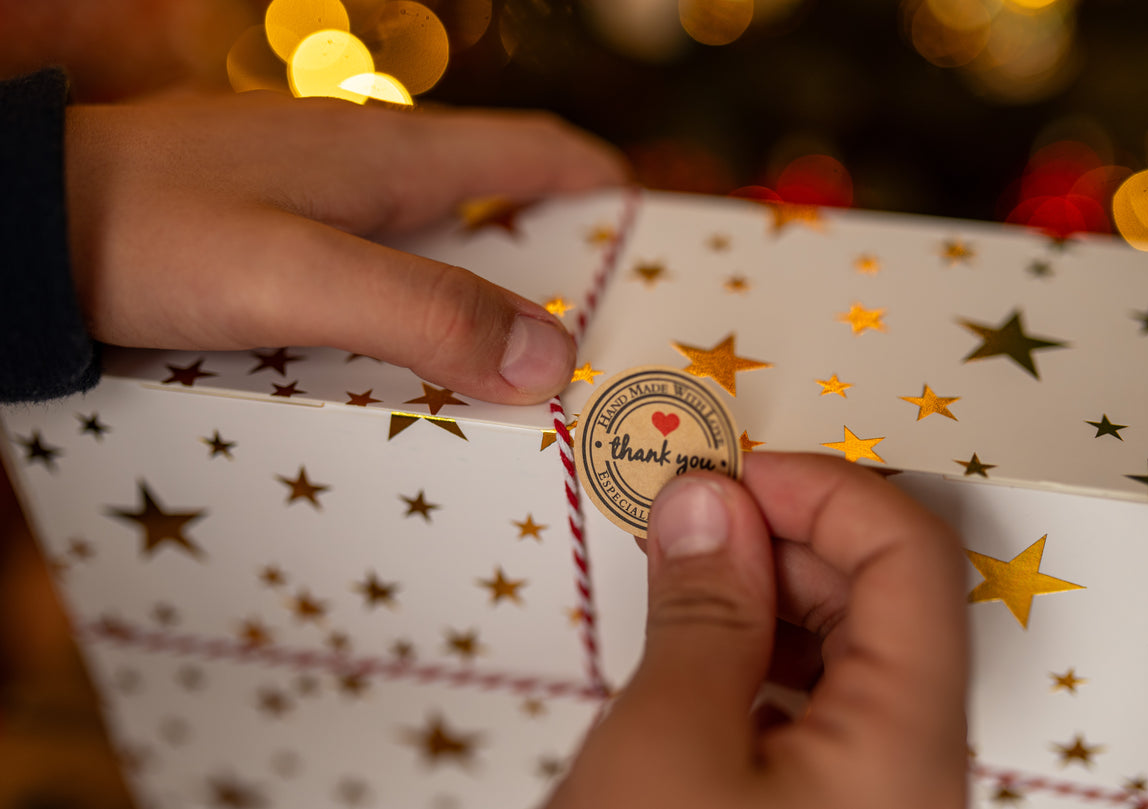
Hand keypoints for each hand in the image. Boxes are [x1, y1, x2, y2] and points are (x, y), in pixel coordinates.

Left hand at [63, 91, 626, 403]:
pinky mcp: (276, 241)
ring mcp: (318, 202)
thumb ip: (423, 312)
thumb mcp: (300, 279)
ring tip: (518, 381)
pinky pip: (379, 277)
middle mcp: (365, 169)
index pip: (535, 152)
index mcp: (391, 154)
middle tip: (598, 346)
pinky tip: (412, 375)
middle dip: (557, 266)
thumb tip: (549, 360)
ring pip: (436, 249)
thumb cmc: (154, 233)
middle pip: (496, 208)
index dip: (606, 189)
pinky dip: (418, 318)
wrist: (24, 227)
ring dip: (483, 301)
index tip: (656, 245)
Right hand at [549, 453, 968, 808]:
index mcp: (907, 739)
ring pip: (846, 653)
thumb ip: (702, 609)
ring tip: (678, 579)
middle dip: (783, 537)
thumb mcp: (668, 740)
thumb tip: (708, 500)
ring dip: (763, 595)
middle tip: (686, 518)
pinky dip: (755, 657)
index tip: (733, 474)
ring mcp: (873, 797)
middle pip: (884, 600)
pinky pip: (813, 707)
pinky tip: (693, 654)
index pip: (912, 557)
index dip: (827, 490)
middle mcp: (914, 767)